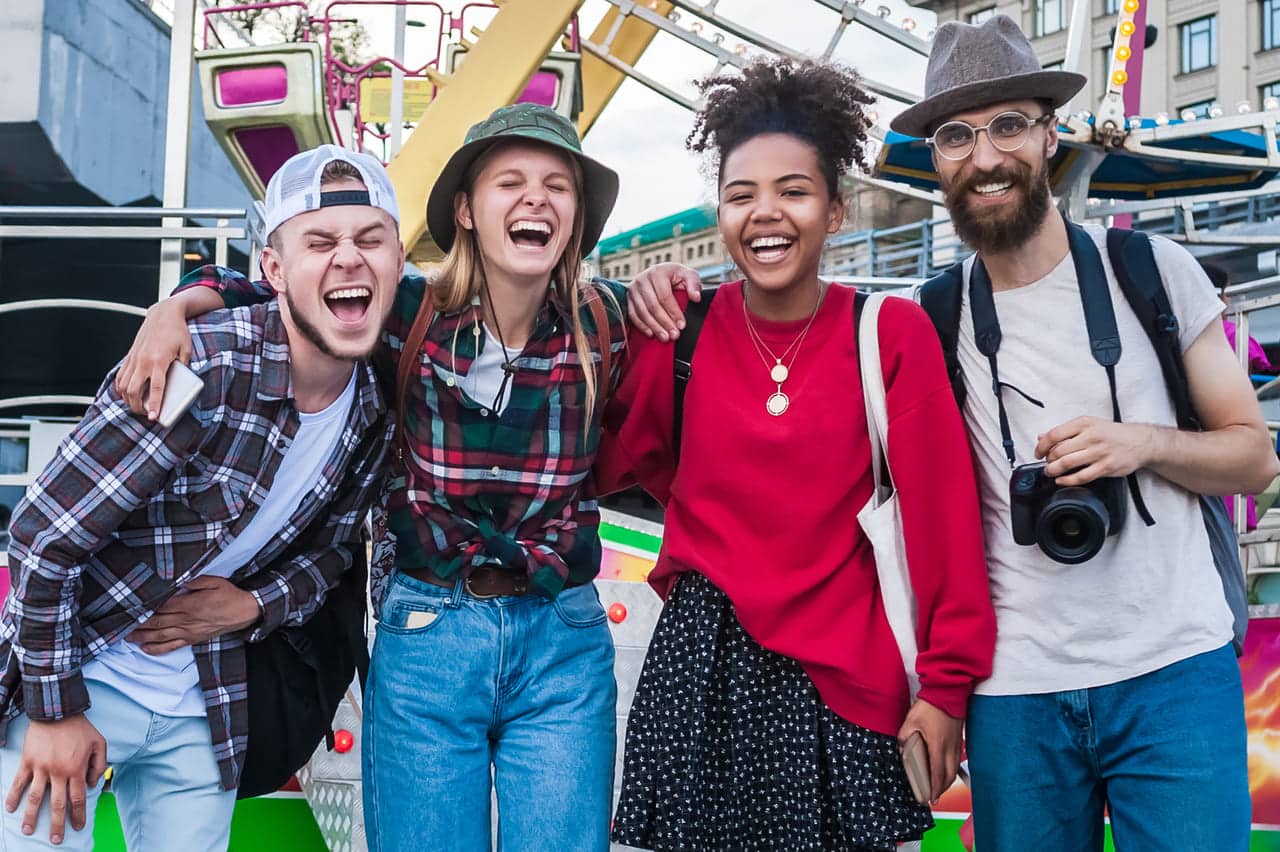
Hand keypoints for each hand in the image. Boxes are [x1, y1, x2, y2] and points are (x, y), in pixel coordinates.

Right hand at [5, 715, 106, 844]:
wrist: (58, 711)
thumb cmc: (81, 728)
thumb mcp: (100, 743)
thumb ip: (99, 765)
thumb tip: (92, 785)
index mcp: (77, 769)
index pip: (78, 799)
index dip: (78, 815)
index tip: (77, 827)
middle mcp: (59, 772)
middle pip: (58, 804)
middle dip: (57, 824)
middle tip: (56, 840)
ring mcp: (41, 768)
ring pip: (36, 798)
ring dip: (32, 816)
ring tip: (29, 831)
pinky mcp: (28, 762)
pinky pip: (19, 783)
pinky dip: (13, 796)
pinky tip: (10, 809)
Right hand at [115, 287, 221, 418]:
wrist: (164, 314)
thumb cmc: (177, 331)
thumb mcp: (187, 350)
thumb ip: (184, 367)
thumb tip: (181, 384)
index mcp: (159, 361)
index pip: (156, 389)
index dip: (154, 405)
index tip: (153, 417)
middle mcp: (143, 361)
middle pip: (134, 391)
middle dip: (137, 407)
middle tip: (145, 414)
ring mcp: (134, 358)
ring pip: (123, 385)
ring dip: (127, 399)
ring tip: (136, 406)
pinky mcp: (130, 356)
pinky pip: (120, 375)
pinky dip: (120, 387)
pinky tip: (125, 394)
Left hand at [131, 577, 261, 653]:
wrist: (245, 612)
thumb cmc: (230, 595)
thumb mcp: (215, 581)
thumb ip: (196, 581)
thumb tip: (179, 582)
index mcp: (190, 604)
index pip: (162, 606)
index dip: (146, 607)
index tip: (131, 606)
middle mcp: (186, 620)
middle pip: (157, 622)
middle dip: (138, 623)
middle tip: (122, 623)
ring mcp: (188, 631)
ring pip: (160, 635)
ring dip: (142, 636)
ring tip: (126, 636)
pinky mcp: (192, 639)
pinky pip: (172, 646)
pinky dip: (157, 648)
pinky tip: (145, 648)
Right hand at [626, 263, 703, 341]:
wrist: (661, 274)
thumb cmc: (676, 276)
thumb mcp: (688, 275)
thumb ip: (694, 284)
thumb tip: (696, 297)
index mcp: (658, 272)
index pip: (665, 296)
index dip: (674, 312)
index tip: (682, 325)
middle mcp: (642, 279)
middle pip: (653, 305)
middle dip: (664, 322)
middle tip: (674, 335)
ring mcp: (633, 289)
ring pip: (642, 312)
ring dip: (654, 327)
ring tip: (665, 338)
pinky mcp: (628, 298)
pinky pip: (633, 314)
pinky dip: (642, 326)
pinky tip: (651, 334)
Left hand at [897, 699, 962, 801]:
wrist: (948, 692)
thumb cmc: (930, 706)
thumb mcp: (911, 721)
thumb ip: (905, 737)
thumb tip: (903, 749)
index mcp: (938, 746)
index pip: (937, 773)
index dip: (934, 788)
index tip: (931, 798)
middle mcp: (950, 748)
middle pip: (949, 776)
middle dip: (941, 789)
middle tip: (934, 796)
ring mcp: (957, 743)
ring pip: (954, 769)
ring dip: (947, 780)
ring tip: (939, 787)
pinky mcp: (959, 738)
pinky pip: (957, 759)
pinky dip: (952, 769)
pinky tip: (946, 769)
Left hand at [1034, 417, 1155, 484]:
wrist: (1141, 442)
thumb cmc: (1113, 433)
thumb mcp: (1089, 425)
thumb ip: (1065, 431)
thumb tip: (1041, 436)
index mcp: (1084, 424)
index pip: (1054, 434)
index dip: (1041, 446)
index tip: (1038, 453)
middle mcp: (1091, 437)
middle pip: (1058, 451)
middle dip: (1048, 460)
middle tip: (1046, 464)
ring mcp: (1099, 452)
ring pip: (1067, 464)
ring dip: (1053, 471)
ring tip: (1050, 472)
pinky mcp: (1106, 467)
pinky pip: (1081, 477)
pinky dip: (1067, 481)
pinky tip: (1061, 481)